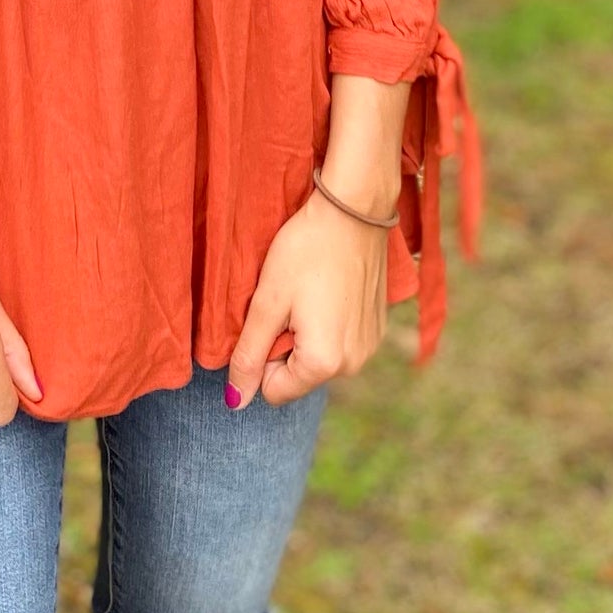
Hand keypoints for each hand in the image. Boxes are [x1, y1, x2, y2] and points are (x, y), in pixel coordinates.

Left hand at [225, 189, 389, 409]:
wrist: (354, 209)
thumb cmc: (304, 250)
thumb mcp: (267, 301)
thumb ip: (248, 355)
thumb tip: (234, 403)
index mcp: (324, 364)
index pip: (273, 391)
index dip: (262, 354)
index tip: (272, 314)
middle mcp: (354, 365)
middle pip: (298, 375)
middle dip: (286, 343)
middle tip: (290, 298)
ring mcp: (370, 348)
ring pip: (319, 358)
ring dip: (306, 333)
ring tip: (310, 290)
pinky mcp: (378, 329)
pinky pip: (340, 342)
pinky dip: (328, 322)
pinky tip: (329, 287)